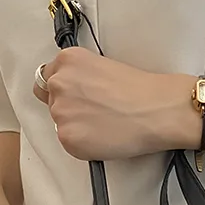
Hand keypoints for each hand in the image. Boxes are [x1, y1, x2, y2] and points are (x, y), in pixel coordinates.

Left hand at [33, 48, 198, 160]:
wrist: (157, 111)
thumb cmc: (141, 91)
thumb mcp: (103, 66)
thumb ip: (80, 77)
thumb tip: (74, 95)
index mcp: (68, 60)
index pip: (46, 78)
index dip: (63, 90)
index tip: (76, 98)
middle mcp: (59, 84)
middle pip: (50, 101)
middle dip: (69, 108)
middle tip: (95, 113)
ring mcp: (61, 112)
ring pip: (60, 124)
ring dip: (76, 126)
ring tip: (104, 125)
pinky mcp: (68, 138)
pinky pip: (70, 144)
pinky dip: (84, 144)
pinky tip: (104, 137)